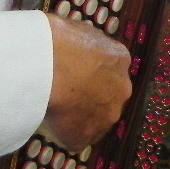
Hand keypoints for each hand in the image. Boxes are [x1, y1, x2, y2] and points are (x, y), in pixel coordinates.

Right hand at [41, 15, 132, 152]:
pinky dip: (62, 134)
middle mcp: (121, 89)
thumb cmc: (58, 41)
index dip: (91, 74)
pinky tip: (47, 122)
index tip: (75, 75)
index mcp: (119, 59)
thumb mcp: (77, 30)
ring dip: (78, 117)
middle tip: (65, 93)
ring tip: (53, 108)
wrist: (48, 66)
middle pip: (108, 97)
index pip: (110, 70)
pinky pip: (75, 138)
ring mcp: (107, 115)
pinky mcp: (86, 137)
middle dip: (90, 97)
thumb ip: (84, 44)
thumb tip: (76, 47)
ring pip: (94, 120)